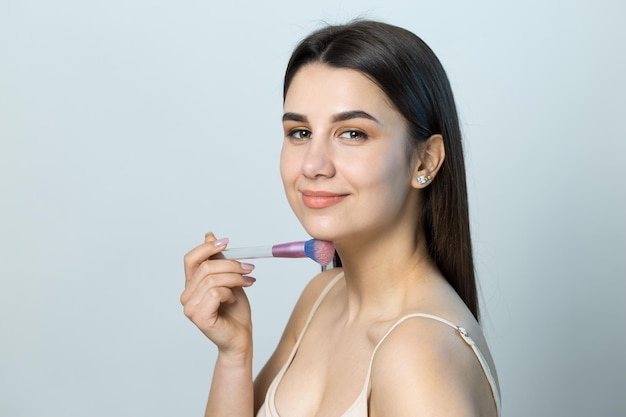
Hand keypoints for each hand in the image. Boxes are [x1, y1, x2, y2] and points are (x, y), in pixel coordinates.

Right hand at [181, 232, 255, 355]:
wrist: (241, 338)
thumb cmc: (235, 312)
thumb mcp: (229, 280)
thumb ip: (218, 261)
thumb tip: (209, 235)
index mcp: (191, 285)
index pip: (191, 259)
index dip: (207, 247)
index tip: (227, 242)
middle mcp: (187, 296)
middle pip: (206, 267)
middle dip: (231, 264)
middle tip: (249, 269)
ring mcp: (190, 308)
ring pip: (212, 279)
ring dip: (234, 278)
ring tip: (247, 283)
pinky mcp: (199, 317)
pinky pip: (215, 293)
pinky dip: (229, 293)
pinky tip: (233, 301)